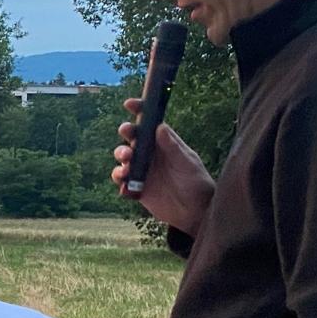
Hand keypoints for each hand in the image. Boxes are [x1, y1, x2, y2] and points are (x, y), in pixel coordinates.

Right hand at [113, 97, 215, 232]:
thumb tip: (160, 127)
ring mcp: (142, 170)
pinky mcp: (136, 187)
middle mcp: (150, 153)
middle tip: (127, 133)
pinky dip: (120, 181)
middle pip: (132, 137)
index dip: (139, 111)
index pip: (149, 123)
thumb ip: (172, 146)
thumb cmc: (196, 183)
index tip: (130, 104)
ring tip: (127, 163)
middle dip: (126, 133)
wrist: (195, 213)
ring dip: (121, 156)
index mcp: (164, 143)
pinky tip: (126, 184)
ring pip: (123, 157)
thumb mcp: (187, 163)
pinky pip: (121, 181)